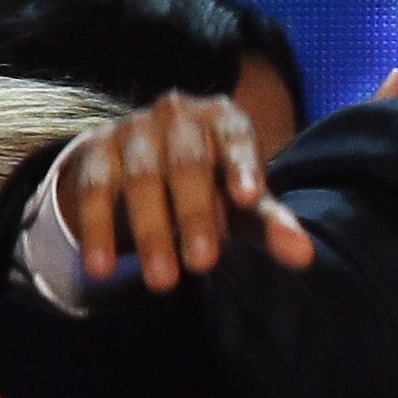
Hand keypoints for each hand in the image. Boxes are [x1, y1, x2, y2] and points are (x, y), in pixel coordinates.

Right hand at [51, 89, 313, 293]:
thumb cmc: (216, 184)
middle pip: (187, 163)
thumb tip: (304, 256)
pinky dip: (97, 228)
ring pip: (140, 178)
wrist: (153, 162)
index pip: (237, 139)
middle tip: (202, 264)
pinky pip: (94, 188)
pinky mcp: (95, 147)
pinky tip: (100, 267)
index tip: (249, 198)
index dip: (242, 166)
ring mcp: (133, 127)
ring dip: (151, 231)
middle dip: (195, 216)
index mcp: (224, 120)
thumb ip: (273, 224)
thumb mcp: (246, 203)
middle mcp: (178, 115)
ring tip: (162, 282)